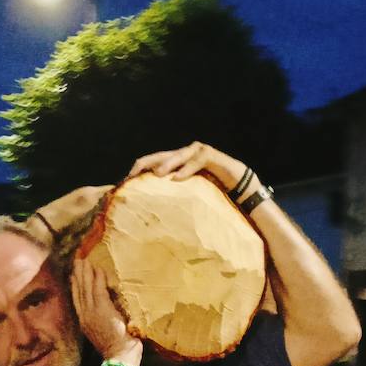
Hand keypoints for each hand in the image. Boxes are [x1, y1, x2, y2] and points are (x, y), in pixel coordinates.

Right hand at [72, 258, 140, 365]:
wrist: (120, 357)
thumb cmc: (117, 348)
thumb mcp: (104, 333)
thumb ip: (102, 321)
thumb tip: (106, 310)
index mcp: (85, 323)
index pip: (77, 300)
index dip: (75, 285)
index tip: (74, 274)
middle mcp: (85, 316)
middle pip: (79, 291)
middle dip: (78, 275)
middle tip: (77, 261)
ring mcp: (92, 312)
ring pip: (86, 288)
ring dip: (86, 273)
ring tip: (84, 260)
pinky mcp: (102, 310)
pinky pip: (99, 289)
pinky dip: (98, 278)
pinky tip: (97, 269)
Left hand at [127, 141, 246, 193]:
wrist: (238, 184)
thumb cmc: (212, 191)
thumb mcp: (188, 194)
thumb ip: (173, 197)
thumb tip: (152, 213)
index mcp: (176, 163)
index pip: (154, 162)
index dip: (140, 169)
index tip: (126, 181)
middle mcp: (184, 154)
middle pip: (161, 155)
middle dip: (146, 163)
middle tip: (133, 174)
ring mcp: (197, 152)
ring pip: (178, 155)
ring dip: (167, 164)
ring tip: (157, 175)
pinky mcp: (210, 155)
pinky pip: (197, 161)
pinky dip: (187, 170)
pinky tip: (178, 178)